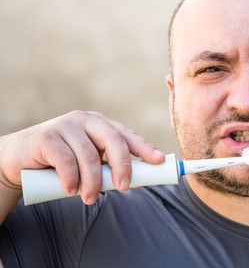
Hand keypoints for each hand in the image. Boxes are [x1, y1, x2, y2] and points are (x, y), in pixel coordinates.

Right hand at [0, 110, 164, 204]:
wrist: (18, 159)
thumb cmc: (60, 162)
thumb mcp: (87, 160)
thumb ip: (106, 165)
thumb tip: (133, 180)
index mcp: (100, 124)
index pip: (127, 134)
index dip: (145, 147)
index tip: (159, 161)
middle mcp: (86, 121)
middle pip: (113, 140)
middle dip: (122, 165)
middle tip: (124, 187)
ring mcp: (65, 126)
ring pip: (90, 155)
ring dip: (92, 181)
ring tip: (88, 198)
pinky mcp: (46, 138)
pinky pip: (66, 160)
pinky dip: (71, 178)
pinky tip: (70, 190)